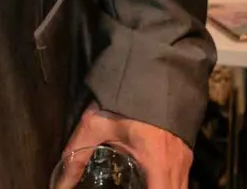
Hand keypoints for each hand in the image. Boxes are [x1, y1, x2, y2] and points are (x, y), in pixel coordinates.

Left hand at [53, 104, 190, 188]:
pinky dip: (166, 186)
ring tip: (139, 186)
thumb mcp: (95, 124)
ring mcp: (184, 160)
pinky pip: (181, 181)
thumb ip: (76, 154)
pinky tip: (149, 183)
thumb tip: (61, 182)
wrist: (152, 68)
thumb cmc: (124, 97)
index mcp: (157, 160)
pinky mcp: (185, 154)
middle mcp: (176, 165)